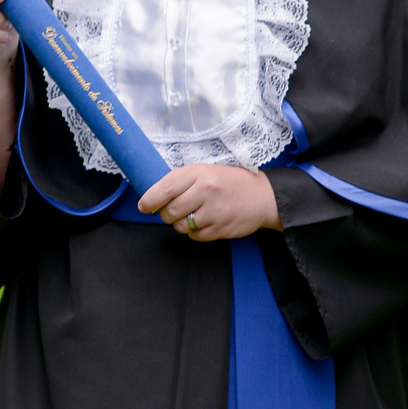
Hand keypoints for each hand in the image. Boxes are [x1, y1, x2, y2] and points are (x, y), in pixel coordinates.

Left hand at [139, 163, 280, 239]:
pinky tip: (206, 222)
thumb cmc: (232, 182)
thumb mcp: (207, 171)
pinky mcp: (220, 229)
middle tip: (175, 210)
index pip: (165, 188)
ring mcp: (214, 212)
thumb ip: (182, 182)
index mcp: (200, 173)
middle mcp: (206, 191)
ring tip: (195, 215)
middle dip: (167, 214)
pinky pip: (195, 237)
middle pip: (170, 211)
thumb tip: (154, 198)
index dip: (150, 199)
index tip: (143, 206)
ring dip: (182, 224)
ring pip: (181, 226)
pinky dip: (196, 232)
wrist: (264, 196)